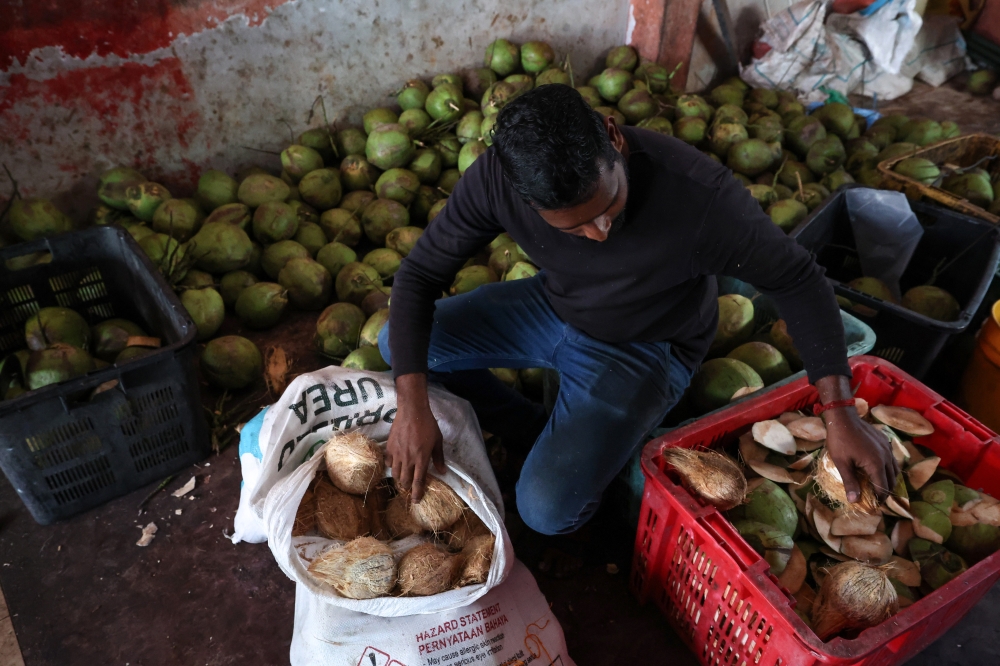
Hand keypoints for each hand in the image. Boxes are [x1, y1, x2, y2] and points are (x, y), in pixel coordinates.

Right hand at [387, 373, 444, 501]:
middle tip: (409, 488)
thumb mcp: (438, 441)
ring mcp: (397, 453)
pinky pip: (388, 461)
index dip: (417, 493)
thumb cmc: (428, 425)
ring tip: (402, 477)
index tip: (416, 501)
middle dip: (406, 487)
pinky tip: (394, 464)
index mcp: (421, 459)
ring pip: (394, 473)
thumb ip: (439, 458)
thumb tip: (443, 471)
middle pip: (404, 480)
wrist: (412, 410)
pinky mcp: (389, 447)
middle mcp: (408, 459)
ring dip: (398, 478)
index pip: (418, 481)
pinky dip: (391, 465)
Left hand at [815, 375, 898, 502]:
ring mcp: (887, 448)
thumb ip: (850, 482)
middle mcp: (886, 457)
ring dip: (889, 479)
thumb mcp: (842, 463)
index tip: (874, 506)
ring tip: (880, 486)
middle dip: (886, 491)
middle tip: (878, 499)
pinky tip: (879, 469)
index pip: (883, 487)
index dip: (880, 499)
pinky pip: (891, 458)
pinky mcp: (885, 441)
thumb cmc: (840, 441)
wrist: (843, 418)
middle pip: (891, 479)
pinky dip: (889, 467)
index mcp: (876, 464)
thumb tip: (854, 501)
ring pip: (894, 469)